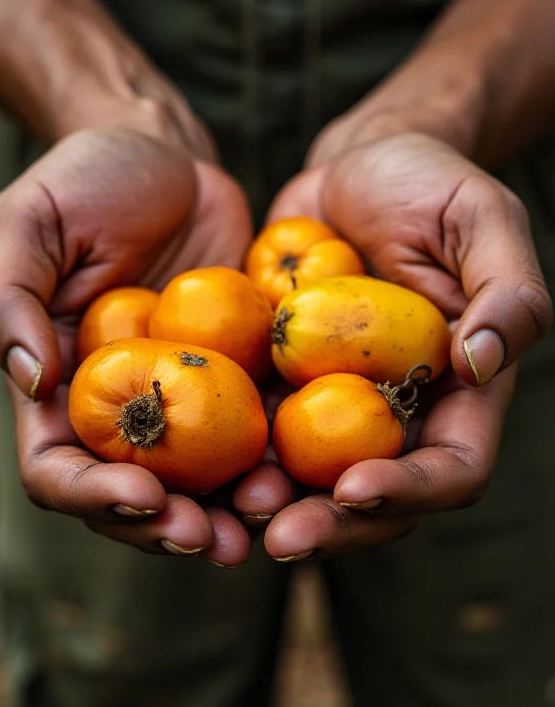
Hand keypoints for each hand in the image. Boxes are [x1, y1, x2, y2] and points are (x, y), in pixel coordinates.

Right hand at [0, 125, 289, 566]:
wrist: (168, 155)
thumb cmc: (87, 180)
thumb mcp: (28, 222)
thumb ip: (6, 301)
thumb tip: (34, 383)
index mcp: (59, 389)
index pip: (61, 470)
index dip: (95, 498)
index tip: (144, 496)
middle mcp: (121, 408)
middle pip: (135, 496)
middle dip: (169, 527)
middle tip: (212, 541)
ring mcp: (184, 398)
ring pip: (202, 482)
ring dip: (230, 513)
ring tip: (269, 522)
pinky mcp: (238, 377)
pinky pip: (257, 430)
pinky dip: (277, 461)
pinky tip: (305, 474)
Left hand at [258, 131, 550, 560]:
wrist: (355, 168)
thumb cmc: (428, 183)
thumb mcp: (481, 219)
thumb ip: (506, 291)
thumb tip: (480, 364)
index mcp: (461, 390)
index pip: (452, 467)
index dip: (411, 491)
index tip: (355, 488)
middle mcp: (401, 411)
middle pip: (377, 496)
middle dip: (332, 524)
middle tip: (278, 538)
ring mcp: (338, 403)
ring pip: (312, 482)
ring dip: (277, 508)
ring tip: (231, 514)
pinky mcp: (286, 384)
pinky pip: (261, 434)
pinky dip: (235, 460)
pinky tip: (200, 472)